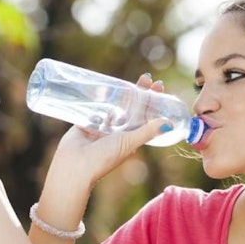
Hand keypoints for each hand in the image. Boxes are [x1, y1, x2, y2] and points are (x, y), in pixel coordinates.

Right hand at [48, 74, 171, 188]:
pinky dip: (100, 102)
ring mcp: (102, 129)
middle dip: (139, 93)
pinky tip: (104, 91)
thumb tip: (170, 124)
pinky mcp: (86, 125)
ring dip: (121, 96)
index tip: (159, 86)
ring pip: (115, 108)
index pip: (146, 116)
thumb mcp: (129, 142)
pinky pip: (96, 110)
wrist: (75, 167)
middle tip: (146, 77)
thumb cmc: (103, 158)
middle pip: (132, 109)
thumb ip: (147, 131)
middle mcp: (118, 134)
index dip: (153, 102)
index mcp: (131, 138)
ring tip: (127, 81)